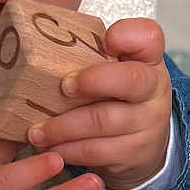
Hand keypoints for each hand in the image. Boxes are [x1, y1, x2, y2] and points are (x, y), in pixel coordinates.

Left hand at [26, 17, 172, 189]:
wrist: (145, 142)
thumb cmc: (119, 96)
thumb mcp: (115, 69)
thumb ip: (92, 53)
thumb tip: (38, 37)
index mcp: (147, 60)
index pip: (148, 37)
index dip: (128, 36)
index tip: (108, 40)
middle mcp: (153, 89)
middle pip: (130, 79)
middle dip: (93, 81)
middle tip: (63, 86)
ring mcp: (148, 123)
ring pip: (103, 121)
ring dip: (64, 126)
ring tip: (36, 130)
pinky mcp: (135, 153)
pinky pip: (97, 151)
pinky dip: (69, 150)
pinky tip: (52, 148)